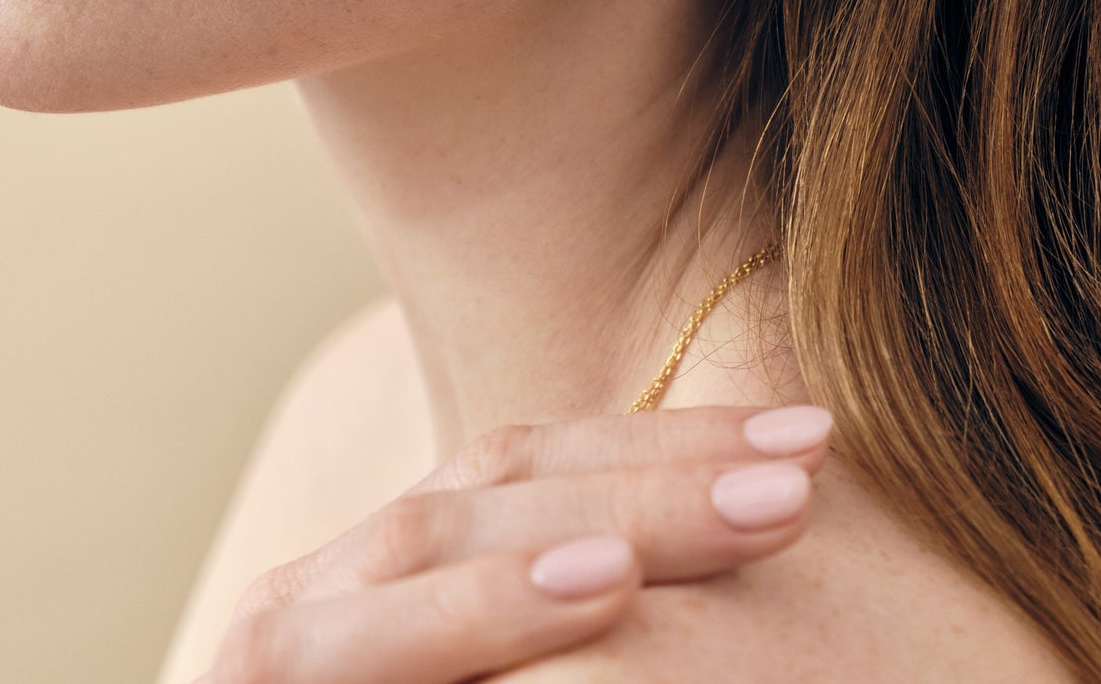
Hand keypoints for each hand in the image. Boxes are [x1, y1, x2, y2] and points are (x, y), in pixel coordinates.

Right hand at [194, 401, 833, 683]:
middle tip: (808, 458)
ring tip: (743, 510)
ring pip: (453, 532)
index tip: (809, 440)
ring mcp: (291, 625)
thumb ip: (585, 597)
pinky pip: (376, 642)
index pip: (550, 464)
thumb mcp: (504, 668)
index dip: (676, 442)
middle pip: (515, 478)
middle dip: (670, 467)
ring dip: (607, 515)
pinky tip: (602, 589)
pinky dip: (491, 606)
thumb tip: (748, 540)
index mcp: (409, 560)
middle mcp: (344, 571)